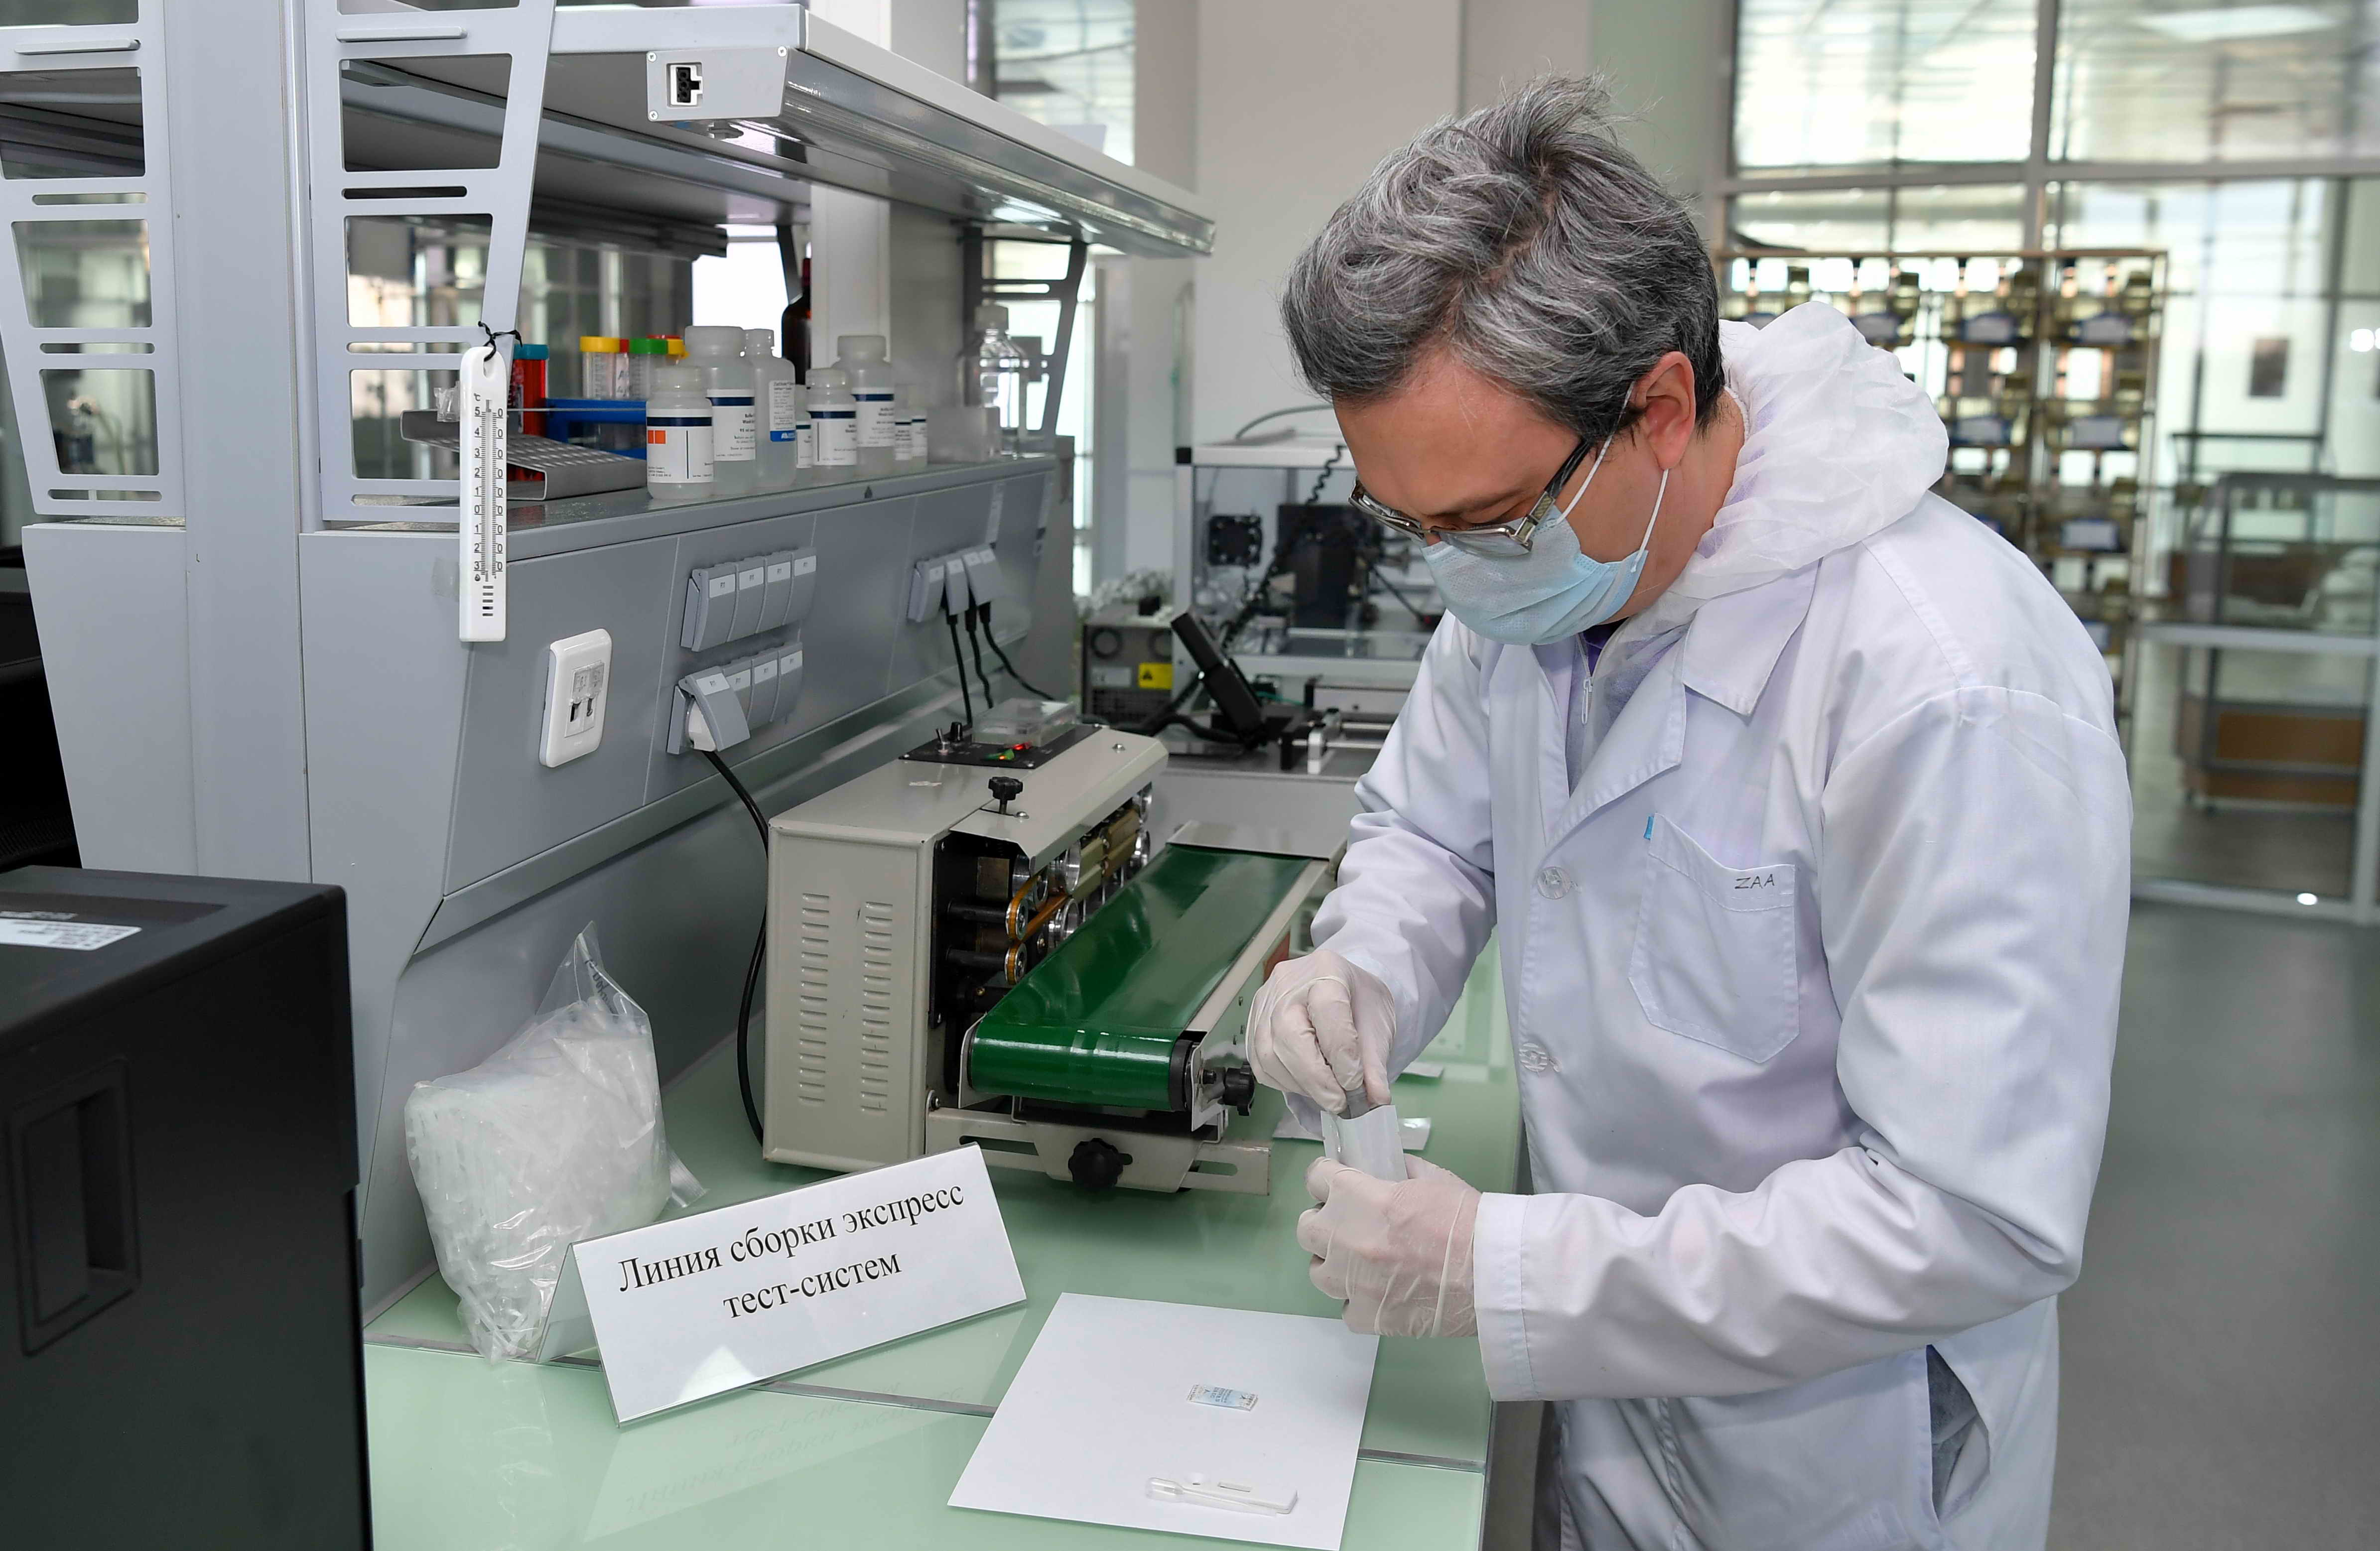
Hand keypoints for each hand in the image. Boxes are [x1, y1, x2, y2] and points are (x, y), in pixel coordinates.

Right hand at [1245, 949, 1395, 1114]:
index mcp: (1327, 971)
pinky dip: (1284, 1081)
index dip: (1341, 1055)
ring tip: (1326, 1094)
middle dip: (1315, 1078)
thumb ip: (1374, 1063)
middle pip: (1289, 1033)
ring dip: (1300, 1084)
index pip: (1329, 1011)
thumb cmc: (1358, 1002)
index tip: (1354, 1085)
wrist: (1340, 988)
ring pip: (1270, 1053)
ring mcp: (1266, 1002)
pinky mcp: (1253, 1022)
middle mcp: (1288, 982)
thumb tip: (1375, 1099)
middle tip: (1339, 1103)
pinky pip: (1259, 1062)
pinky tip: (1306, 1084)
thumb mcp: (1377, 1026)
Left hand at [1296, 1155, 1479, 1336]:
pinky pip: (1346, 1309)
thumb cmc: (1467, 1220)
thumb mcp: (1432, 1179)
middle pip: (1306, 1228)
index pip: (1315, 1177)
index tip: (1340, 1183)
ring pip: (1318, 1273)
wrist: (1494, 1272)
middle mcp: (1343, 1240)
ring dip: (1335, 1264)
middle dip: (1325, 1223)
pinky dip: (1359, 1301)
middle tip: (1351, 1225)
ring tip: (1362, 1263)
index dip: (1328, 1178)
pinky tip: (1381, 1293)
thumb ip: (1398, 1172)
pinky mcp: (1368, 1317)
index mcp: (1357, 1198)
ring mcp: (1352, 1283)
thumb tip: (1384, 1170)